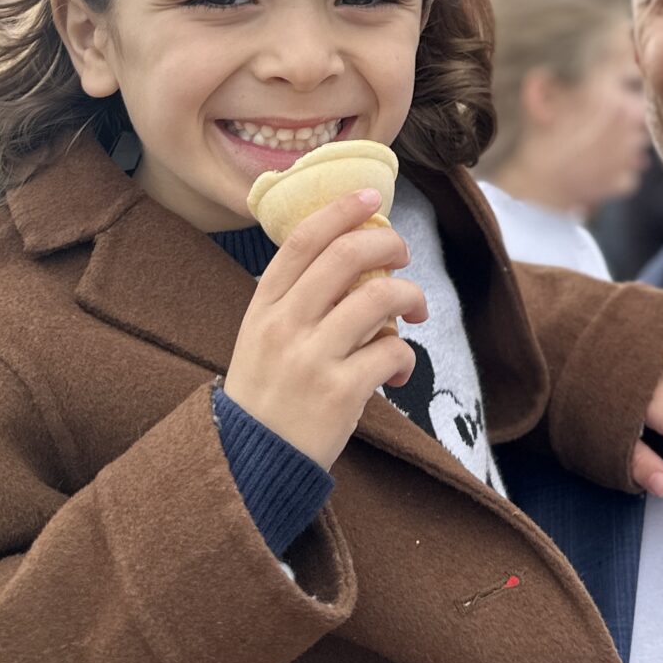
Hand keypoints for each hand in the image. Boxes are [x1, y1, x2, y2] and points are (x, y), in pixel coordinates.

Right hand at [222, 190, 427, 472]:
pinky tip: (398, 371)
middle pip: (345, 257)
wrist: (248, 465)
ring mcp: (311, 358)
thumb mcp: (261, 337)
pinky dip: (406, 357)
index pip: (301, 239)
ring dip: (409, 297)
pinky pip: (391, 353)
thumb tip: (355, 260)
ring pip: (378, 299)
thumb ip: (297, 300)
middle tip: (404, 255)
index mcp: (264, 306)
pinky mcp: (338, 393)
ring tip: (414, 312)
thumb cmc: (265, 396)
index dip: (340, 210)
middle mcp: (284, 325)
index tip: (370, 198)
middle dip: (388, 244)